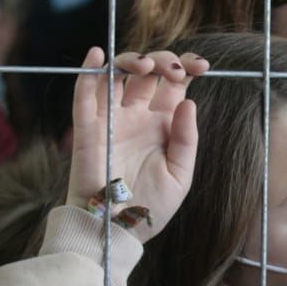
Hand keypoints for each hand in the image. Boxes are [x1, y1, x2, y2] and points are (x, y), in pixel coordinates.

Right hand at [66, 47, 208, 240]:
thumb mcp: (180, 176)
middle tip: (173, 72)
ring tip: (146, 67)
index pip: (174, 85)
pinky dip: (88, 71)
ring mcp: (111, 119)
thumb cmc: (149, 208)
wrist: (116, 230)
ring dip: (131, 61)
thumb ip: (187, 140)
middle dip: (163, 61)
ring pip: (117, 75)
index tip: (202, 66)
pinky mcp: (87, 128)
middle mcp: (136, 117)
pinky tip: (98, 54)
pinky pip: (84, 94)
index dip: (187, 68)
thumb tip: (188, 101)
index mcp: (161, 125)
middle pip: (147, 73)